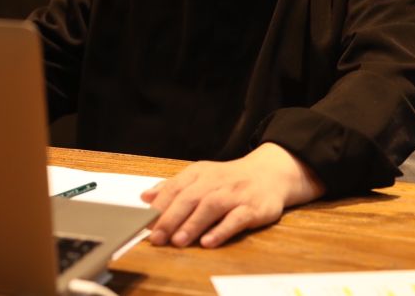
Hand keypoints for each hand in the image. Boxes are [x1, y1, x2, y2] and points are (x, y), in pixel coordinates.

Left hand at [140, 142, 323, 247]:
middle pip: (190, 198)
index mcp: (199, 173)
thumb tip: (145, 198)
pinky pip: (236, 219)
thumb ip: (172, 187)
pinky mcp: (252, 208)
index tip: (145, 223)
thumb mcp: (199, 177)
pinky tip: (208, 242)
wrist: (269, 173)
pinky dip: (221, 230)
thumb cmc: (229, 179)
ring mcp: (234, 194)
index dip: (159, 206)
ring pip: (211, 207)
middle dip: (171, 218)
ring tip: (178, 241)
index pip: (175, 187)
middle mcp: (215, 181)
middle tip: (157, 237)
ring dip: (193, 224)